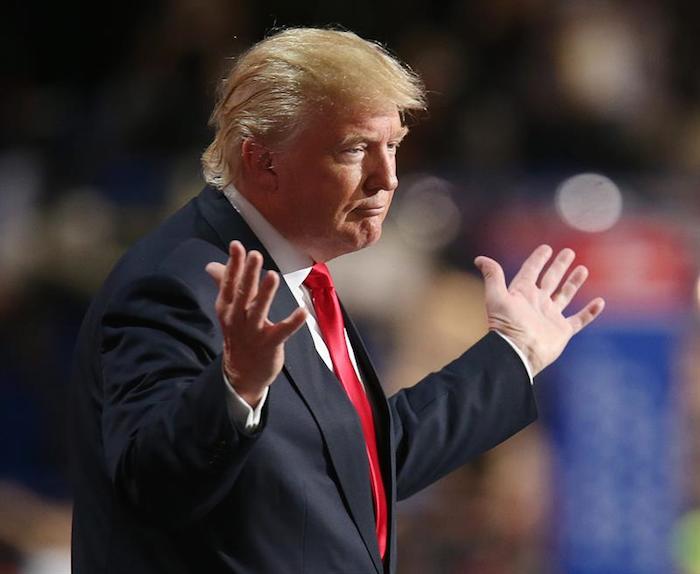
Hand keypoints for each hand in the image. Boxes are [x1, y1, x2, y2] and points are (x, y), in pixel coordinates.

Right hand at [205, 241, 307, 405]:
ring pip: (258, 310)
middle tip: (255, 254)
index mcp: (227, 308)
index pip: (229, 283)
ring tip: (272, 275)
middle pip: (242, 293)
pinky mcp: (269, 344)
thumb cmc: (238, 335)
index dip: (233, 264)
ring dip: (265, 293)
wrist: (241, 374)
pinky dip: (292, 322)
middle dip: (248, 274)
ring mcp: (253, 332)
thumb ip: (224, 285)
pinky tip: (302, 312)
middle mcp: (238, 319)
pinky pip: (282, 332)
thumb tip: (211, 265)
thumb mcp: (228, 310)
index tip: (237, 245)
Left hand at [474, 244, 604, 376]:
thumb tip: (480, 258)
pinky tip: (599, 302)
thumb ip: (492, 276)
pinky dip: (590, 312)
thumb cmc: (506, 325)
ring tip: (583, 269)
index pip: (531, 271)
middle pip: (550, 279)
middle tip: (568, 252)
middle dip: (559, 266)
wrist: (518, 352)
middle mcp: (537, 303)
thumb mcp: (496, 296)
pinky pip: (579, 319)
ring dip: (573, 283)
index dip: (538, 259)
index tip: (546, 248)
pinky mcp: (562, 331)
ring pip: (565, 295)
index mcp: (522, 293)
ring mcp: (550, 316)